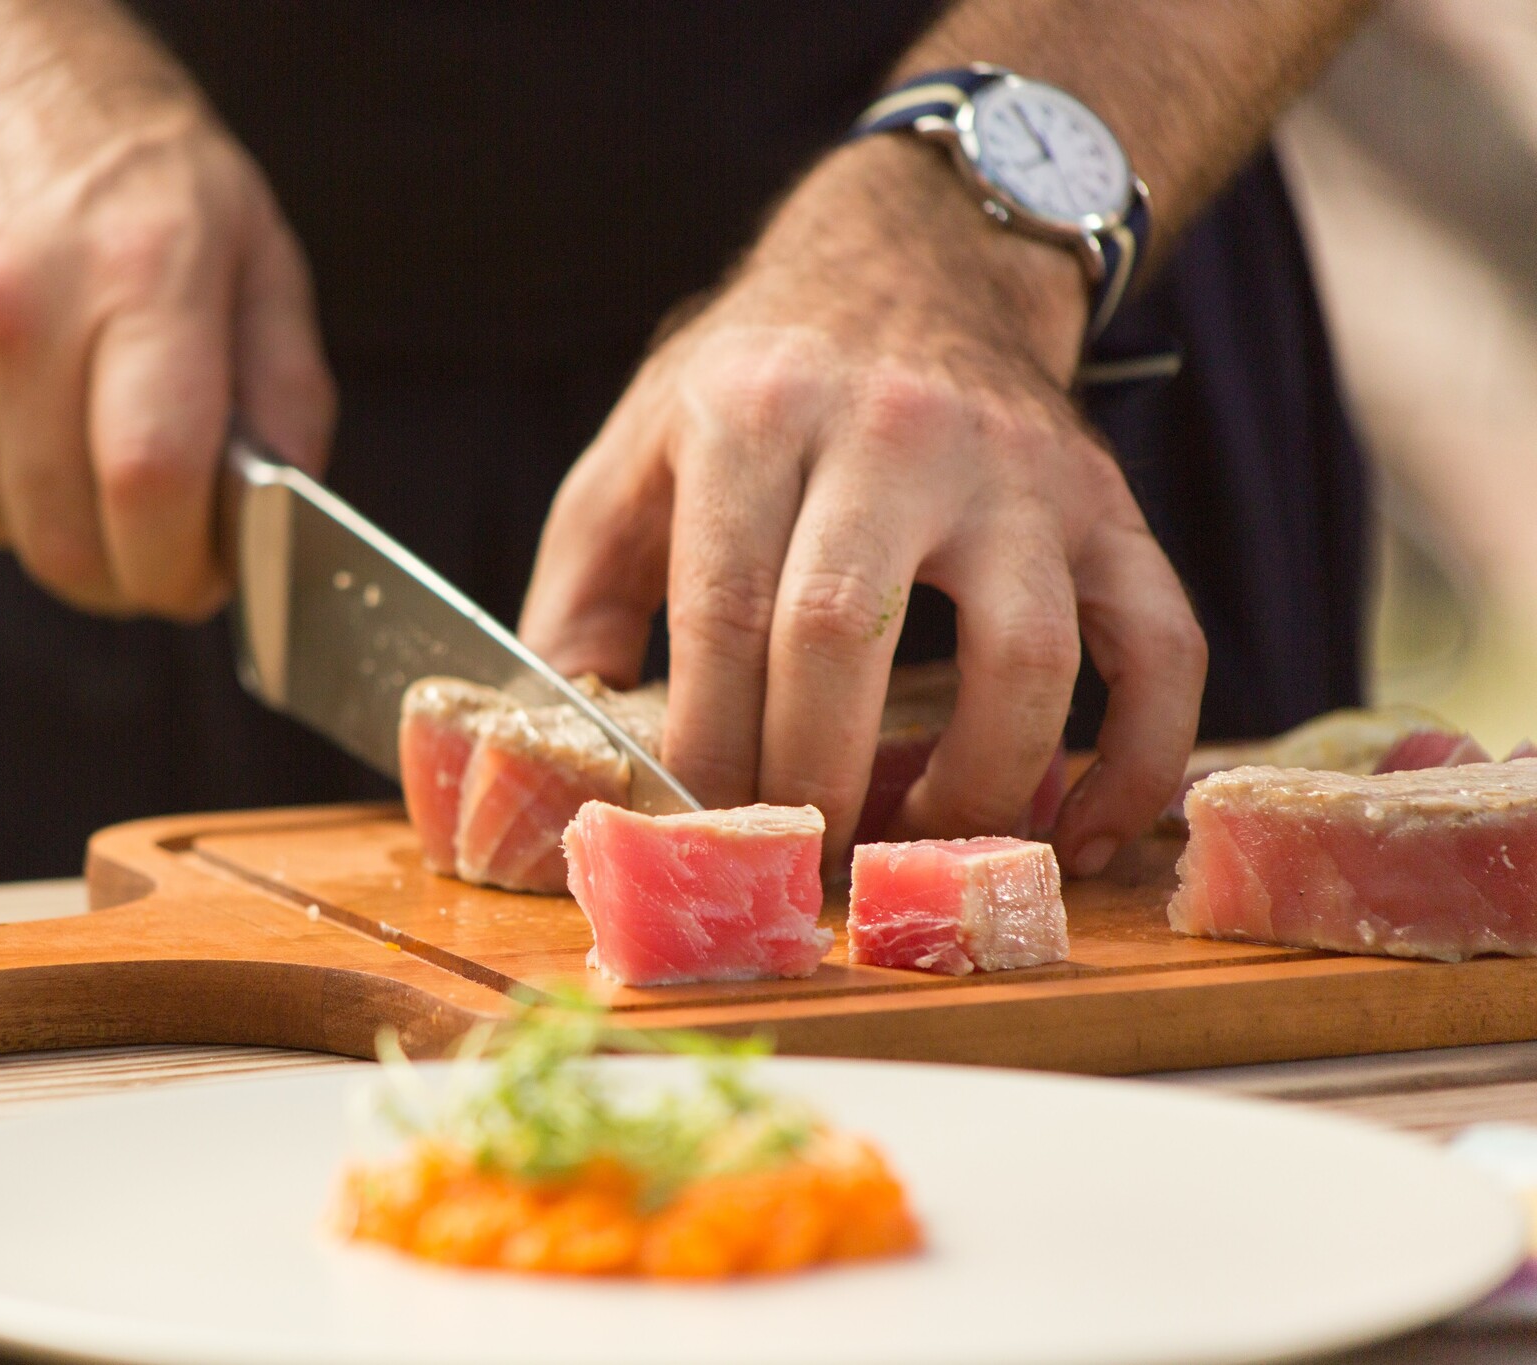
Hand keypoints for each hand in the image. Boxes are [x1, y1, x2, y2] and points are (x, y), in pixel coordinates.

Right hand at [0, 0, 332, 616]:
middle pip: (66, 542)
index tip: (209, 580)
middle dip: (127, 578)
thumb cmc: (127, 155)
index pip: (150, 483)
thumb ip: (286, 387)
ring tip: (87, 427)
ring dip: (63, 522)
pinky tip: (18, 391)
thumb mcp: (254, 239)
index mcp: (139, 272)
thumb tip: (285, 514)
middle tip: (162, 550)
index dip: (184, 569)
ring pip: (5, 527)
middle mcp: (17, 307)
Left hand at [519, 136, 1205, 873]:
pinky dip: (1142, 758)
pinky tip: (1081, 830)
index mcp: (756, 416)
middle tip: (797, 856)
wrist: (909, 263)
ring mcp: (1019, 469)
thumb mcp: (635, 454)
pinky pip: (1164, 647)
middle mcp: (893, 431)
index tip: (702, 832)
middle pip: (846, 635)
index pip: (725, 615)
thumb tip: (563, 754)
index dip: (710, 750)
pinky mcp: (1109, 506)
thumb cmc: (753, 385)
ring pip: (1026, 655)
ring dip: (974, 786)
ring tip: (918, 845)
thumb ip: (581, 596)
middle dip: (813, 780)